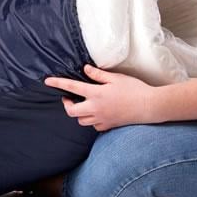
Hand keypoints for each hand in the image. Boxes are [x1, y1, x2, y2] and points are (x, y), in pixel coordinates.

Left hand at [43, 64, 157, 131]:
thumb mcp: (116, 78)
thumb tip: (85, 70)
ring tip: (85, 105)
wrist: (148, 106)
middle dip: (67, 105)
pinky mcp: (108, 126)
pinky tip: (98, 113)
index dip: (58, 83)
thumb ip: (98, 75)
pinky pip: (94, 126)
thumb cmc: (134, 89)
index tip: (47, 81)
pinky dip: (92, 120)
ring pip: (81, 121)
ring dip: (80, 113)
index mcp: (96, 94)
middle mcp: (95, 109)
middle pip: (72, 111)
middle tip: (69, 98)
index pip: (72, 87)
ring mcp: (101, 119)